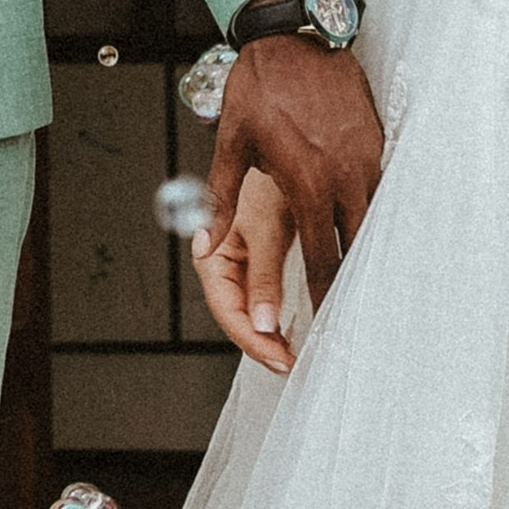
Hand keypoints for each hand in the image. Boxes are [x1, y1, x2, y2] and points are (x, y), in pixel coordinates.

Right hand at [191, 166, 297, 373]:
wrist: (281, 144)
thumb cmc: (267, 177)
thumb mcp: (268, 227)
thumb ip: (264, 276)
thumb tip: (264, 325)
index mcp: (213, 255)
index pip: (228, 312)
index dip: (253, 341)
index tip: (280, 358)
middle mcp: (224, 262)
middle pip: (239, 316)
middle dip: (263, 343)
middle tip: (291, 363)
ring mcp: (242, 262)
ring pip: (253, 310)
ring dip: (272, 334)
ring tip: (295, 353)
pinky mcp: (263, 257)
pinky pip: (268, 295)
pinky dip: (281, 314)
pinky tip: (296, 326)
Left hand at [201, 31, 382, 304]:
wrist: (294, 35)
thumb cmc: (260, 86)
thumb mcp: (232, 143)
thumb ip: (221, 200)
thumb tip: (202, 243)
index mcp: (306, 183)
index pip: (321, 256)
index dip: (326, 294)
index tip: (329, 322)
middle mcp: (342, 175)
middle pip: (358, 246)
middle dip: (356, 281)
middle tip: (355, 313)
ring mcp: (365, 157)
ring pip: (376, 219)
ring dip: (370, 247)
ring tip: (370, 279)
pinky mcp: (377, 140)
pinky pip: (383, 189)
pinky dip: (379, 213)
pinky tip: (375, 228)